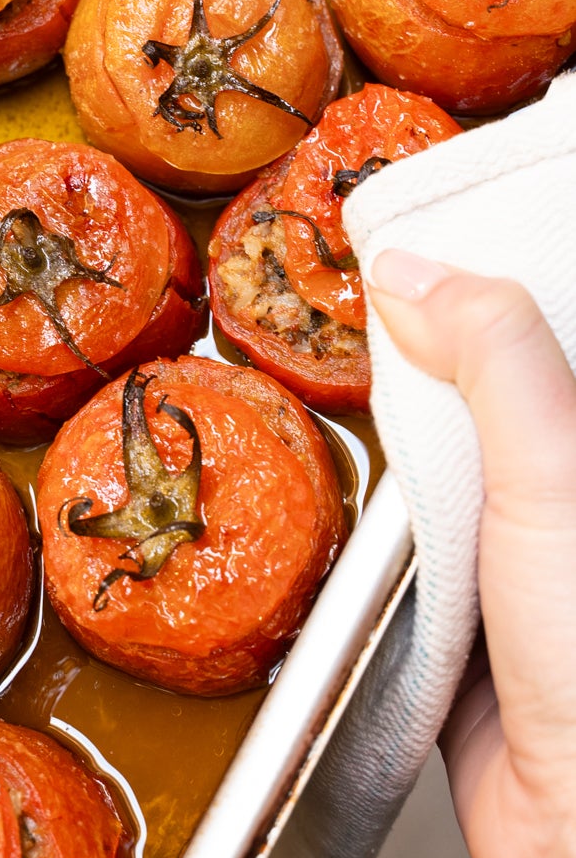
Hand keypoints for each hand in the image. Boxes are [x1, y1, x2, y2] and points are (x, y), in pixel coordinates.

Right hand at [368, 251, 575, 857]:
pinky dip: (357, 543)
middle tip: (333, 290)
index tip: (404, 221)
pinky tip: (318, 510)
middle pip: (477, 397)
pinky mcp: (462, 636)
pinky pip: (395, 565)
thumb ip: (495, 356)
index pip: (533, 331)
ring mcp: (514, 568)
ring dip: (377, 450)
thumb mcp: (550, 474)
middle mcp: (555, 502)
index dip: (474, 273)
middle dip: (410, 354)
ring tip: (306, 381)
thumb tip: (408, 266)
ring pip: (430, 477)